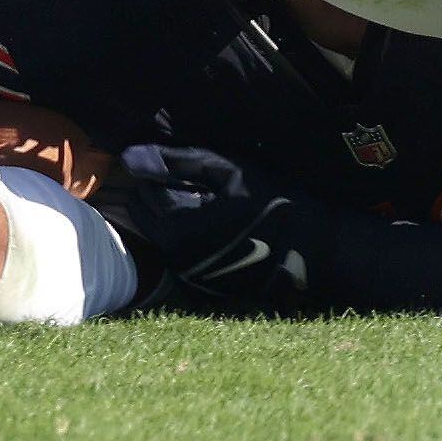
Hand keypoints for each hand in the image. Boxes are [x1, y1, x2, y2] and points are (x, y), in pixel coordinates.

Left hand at [116, 144, 313, 311]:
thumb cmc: (273, 203)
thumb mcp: (230, 172)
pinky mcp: (199, 284)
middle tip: (193, 180)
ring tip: (205, 198)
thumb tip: (129, 156)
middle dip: (158, 192)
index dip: (161, 170)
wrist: (313, 250)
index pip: (144, 189)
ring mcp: (186, 274)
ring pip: (156, 233)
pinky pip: (174, 250)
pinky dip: (183, 232)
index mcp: (178, 228)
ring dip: (170, 212)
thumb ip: (178, 162)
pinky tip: (213, 221)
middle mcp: (174, 257)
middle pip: (143, 214)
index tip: (186, 164)